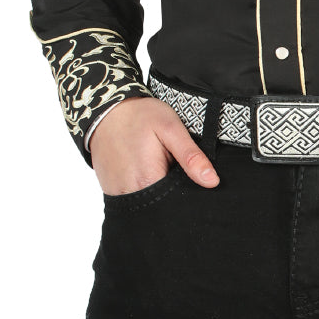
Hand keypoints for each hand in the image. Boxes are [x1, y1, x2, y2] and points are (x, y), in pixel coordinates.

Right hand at [89, 96, 219, 194]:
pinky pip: (134, 200)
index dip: (189, 193)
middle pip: (163, 207)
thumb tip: (212, 181)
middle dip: (174, 193)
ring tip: (158, 166)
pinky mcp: (112, 192)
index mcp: (149, 181)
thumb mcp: (171, 128)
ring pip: (149, 205)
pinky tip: (146, 170)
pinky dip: (144, 190)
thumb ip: (191, 156)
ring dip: (159, 191)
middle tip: (172, 165)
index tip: (189, 177)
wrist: (107, 111)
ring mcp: (119, 194)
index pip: (177, 203)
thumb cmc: (140, 116)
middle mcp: (131, 194)